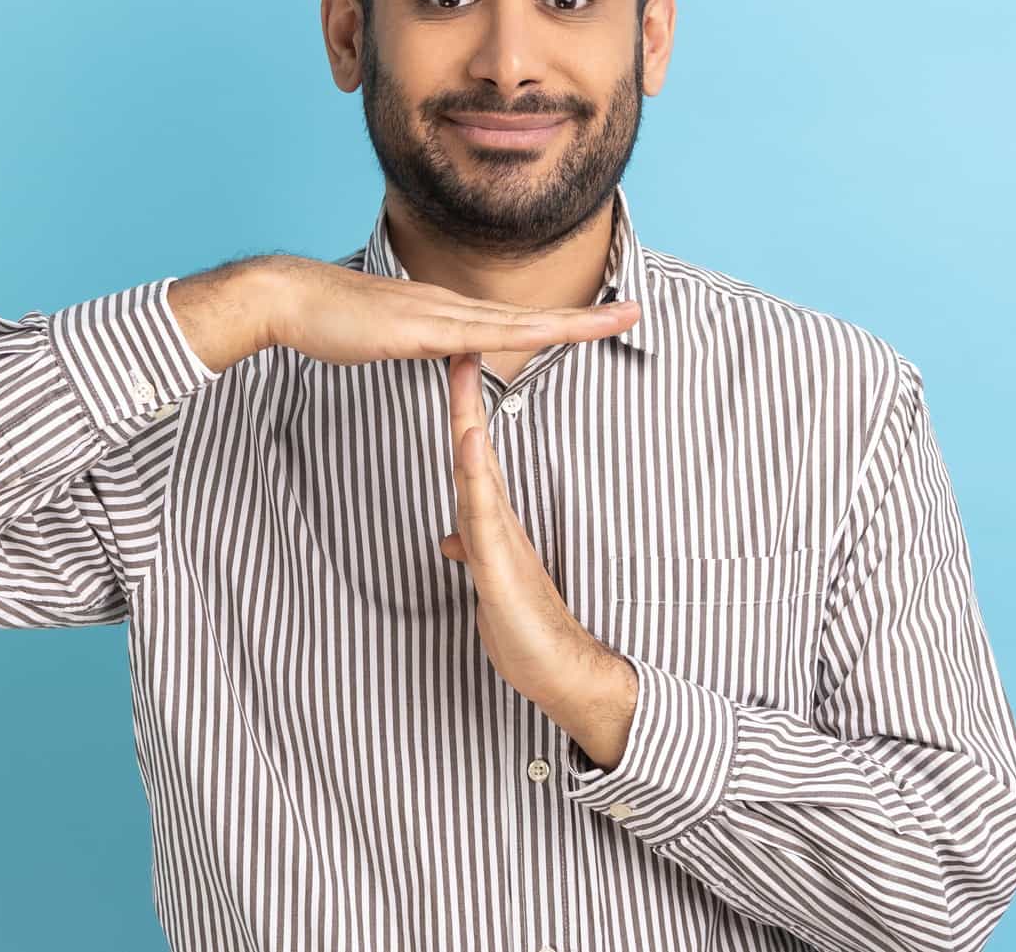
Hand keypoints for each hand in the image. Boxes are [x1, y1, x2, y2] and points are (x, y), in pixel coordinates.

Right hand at [173, 253, 639, 371]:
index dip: (563, 319)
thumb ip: (421, 343)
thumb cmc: (329, 320)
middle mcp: (452, 307)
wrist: (289, 297)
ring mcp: (438, 315)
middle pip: (532, 316)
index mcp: (447, 313)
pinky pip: (478, 336)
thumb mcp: (388, 338)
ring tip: (616, 319)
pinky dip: (517, 336)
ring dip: (570, 322)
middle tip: (639, 311)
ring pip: (518, 323)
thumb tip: (446, 352)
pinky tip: (547, 335)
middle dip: (588, 316)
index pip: (518, 318)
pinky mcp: (417, 329)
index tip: (604, 316)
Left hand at [438, 350, 637, 760]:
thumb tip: (453, 537)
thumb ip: (473, 553)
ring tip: (462, 370)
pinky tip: (469, 444)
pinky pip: (483, 514)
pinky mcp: (502, 566)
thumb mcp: (488, 586)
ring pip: (478, 470)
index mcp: (491, 524)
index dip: (462, 413)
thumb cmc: (525, 631)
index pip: (471, 457)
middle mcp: (497, 522)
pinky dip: (475, 476)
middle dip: (466, 398)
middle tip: (460, 343)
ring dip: (469, 420)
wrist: (563, 671)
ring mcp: (501, 540)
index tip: (456, 368)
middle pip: (474, 448)